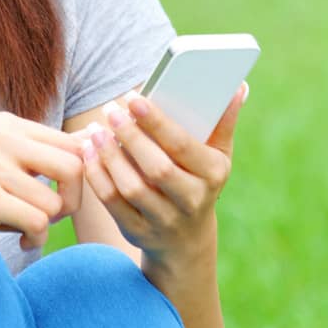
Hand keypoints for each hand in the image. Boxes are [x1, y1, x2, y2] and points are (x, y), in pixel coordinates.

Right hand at [0, 110, 86, 261]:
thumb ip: (41, 151)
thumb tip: (95, 139)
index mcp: (8, 123)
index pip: (74, 144)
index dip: (80, 178)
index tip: (60, 197)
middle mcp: (2, 137)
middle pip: (76, 167)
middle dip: (72, 201)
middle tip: (49, 216)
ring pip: (55, 202)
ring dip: (46, 225)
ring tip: (21, 228)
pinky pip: (38, 222)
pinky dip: (35, 239)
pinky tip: (18, 240)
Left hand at [78, 81, 247, 261]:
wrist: (187, 240)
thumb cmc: (200, 182)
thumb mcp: (218, 156)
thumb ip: (223, 121)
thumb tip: (238, 87)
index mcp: (213, 174)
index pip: (182, 146)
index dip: (156, 122)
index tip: (133, 98)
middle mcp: (192, 200)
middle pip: (157, 168)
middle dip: (130, 136)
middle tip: (110, 110)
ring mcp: (164, 220)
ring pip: (131, 187)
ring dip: (109, 156)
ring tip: (95, 130)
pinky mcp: (138, 231)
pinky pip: (113, 202)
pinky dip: (97, 176)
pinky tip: (88, 153)